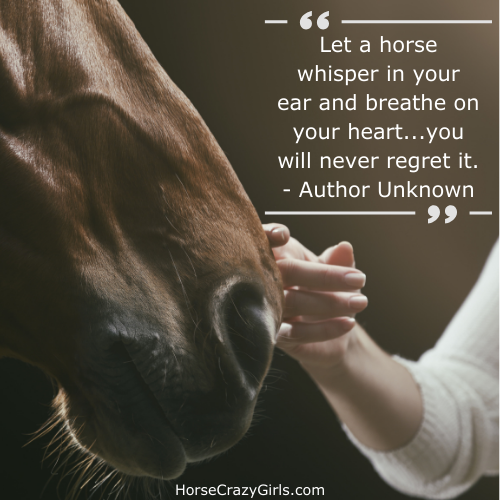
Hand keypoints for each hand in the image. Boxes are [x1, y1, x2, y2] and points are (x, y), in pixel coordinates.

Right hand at [264, 223, 367, 369]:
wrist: (332, 329)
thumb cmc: (327, 290)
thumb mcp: (336, 271)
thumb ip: (339, 260)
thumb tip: (345, 247)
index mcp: (277, 256)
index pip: (266, 240)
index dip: (270, 233)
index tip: (285, 235)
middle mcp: (266, 281)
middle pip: (288, 271)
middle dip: (325, 275)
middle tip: (359, 279)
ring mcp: (267, 308)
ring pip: (294, 302)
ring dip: (330, 303)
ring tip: (360, 301)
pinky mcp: (276, 336)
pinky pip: (297, 332)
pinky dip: (325, 328)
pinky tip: (348, 323)